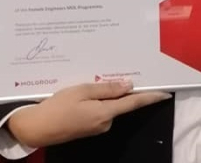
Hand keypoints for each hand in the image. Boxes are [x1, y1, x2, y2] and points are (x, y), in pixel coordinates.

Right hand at [8, 80, 171, 146]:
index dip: (150, 97)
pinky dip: (98, 101)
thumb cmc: (57, 107)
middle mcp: (105, 122)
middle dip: (121, 89)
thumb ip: (106, 88)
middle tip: (117, 72)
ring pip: (109, 105)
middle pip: (121, 102)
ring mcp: (97, 127)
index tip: (165, 93)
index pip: (133, 103)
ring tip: (93, 81)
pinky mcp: (89, 127)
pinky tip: (85, 93)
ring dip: (106, 94)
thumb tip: (128, 85)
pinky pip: (100, 110)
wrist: (35, 128)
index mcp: (105, 113)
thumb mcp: (81, 91)